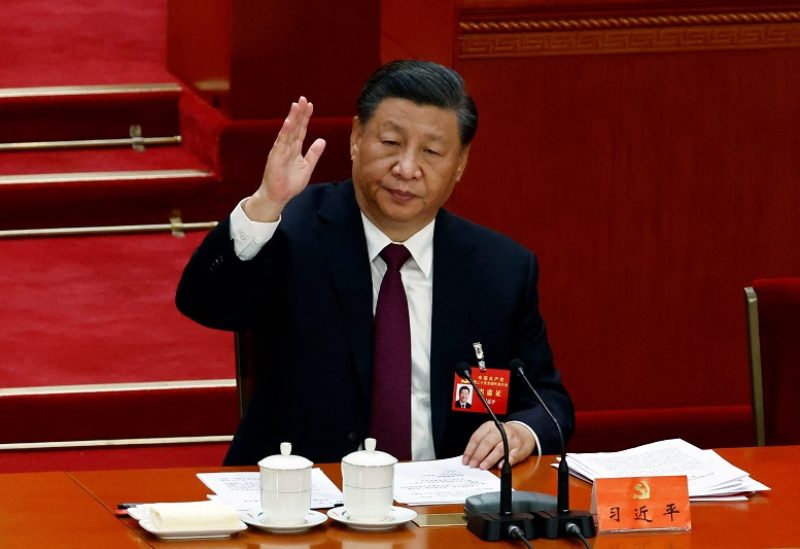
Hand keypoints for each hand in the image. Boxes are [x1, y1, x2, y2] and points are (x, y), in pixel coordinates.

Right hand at [244, 96, 326, 221]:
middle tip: (303, 99)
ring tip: (296, 106)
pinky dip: (285, 132)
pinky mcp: (275, 157)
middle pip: (294, 126)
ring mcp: (280, 150)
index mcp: (294, 148)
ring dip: (292, 118)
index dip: (305, 117)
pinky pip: (281, 143)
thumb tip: (322, 140)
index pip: (301, 129)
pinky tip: (288, 122)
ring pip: (288, 131)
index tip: (310, 105)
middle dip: (299, 113)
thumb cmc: (290, 183)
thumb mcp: (307, 166)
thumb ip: (314, 153)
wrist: (279, 196)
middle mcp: (287, 146)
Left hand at [462, 421, 535, 469]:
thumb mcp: (491, 433)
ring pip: (498, 450)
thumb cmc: (504, 435)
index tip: (465, 460)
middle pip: (487, 443)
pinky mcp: (519, 449)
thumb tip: (470, 458)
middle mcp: (501, 431)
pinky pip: (511, 456)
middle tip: (473, 465)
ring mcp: (511, 440)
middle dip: (478, 455)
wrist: (524, 433)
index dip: (470, 450)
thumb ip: (481, 443)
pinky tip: (500, 466)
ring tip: (483, 466)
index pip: (477, 437)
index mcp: (490, 426)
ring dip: (489, 459)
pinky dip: (505, 462)